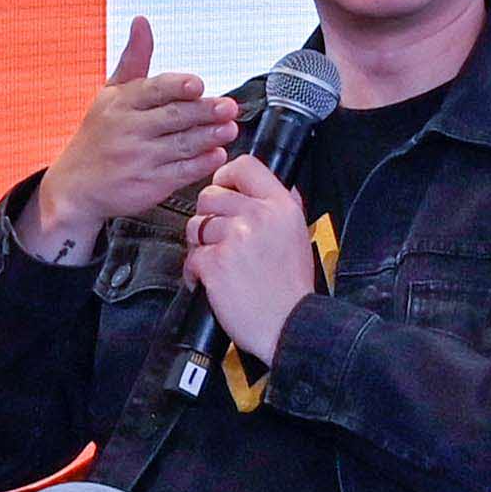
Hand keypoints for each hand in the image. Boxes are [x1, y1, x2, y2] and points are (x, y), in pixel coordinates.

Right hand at [25, 15, 237, 263]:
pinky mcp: (149, 185)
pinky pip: (180, 173)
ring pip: (181, 145)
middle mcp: (128, 130)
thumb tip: (142, 22)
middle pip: (173, 117)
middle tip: (229, 106)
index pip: (153, 90)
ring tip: (229, 129)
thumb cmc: (99, 135)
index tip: (198, 84)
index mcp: (120, 103)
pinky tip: (216, 154)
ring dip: (209, 136)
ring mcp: (139, 159)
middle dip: (204, 111)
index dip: (177, 86)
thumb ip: (134, 59)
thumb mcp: (110, 93)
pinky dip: (201, 163)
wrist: (76, 186)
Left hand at [184, 152, 322, 360]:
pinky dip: (196, 272)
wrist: (289, 325)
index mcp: (281, 206)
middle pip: (210, 195)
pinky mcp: (215, 262)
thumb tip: (269, 186)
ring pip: (196, 226)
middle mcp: (258, 216)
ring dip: (201, 245)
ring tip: (218, 262)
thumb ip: (283, 207)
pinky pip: (191, 256)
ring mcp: (235, 238)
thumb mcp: (299, 235)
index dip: (226, 177)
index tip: (224, 190)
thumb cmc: (291, 288)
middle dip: (208, 216)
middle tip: (219, 236)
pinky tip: (212, 282)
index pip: (244, 166)